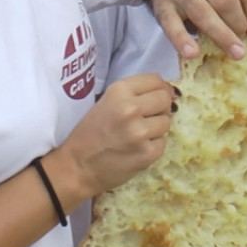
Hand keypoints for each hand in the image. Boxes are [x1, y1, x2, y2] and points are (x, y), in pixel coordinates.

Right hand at [56, 74, 175, 196]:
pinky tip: (137, 148)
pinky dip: (153, 146)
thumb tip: (169, 92)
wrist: (78, 166)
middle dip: (161, 107)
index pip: (156, 80)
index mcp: (119, 91)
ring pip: (167, 121)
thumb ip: (133, 94)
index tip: (156, 97)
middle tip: (147, 117)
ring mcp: (140, 132)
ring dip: (157, 128)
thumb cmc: (90, 133)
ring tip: (139, 135)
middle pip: (165, 99)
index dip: (160, 89)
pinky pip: (163, 142)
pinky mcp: (147, 153)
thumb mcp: (106, 101)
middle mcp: (131, 108)